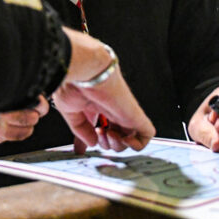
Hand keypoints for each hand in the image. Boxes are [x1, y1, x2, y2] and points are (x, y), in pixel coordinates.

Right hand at [52, 28, 154, 153]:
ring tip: (106, 132)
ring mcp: (124, 112)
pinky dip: (137, 144)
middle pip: (116, 136)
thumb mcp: (71, 112)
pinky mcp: (135, 114)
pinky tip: (124, 138)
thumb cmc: (75, 83)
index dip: (93, 140)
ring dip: (117, 145)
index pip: (100, 128)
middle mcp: (111, 109)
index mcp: (95, 107)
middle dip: (106, 144)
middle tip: (97, 132)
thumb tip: (91, 143)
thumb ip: (81, 130)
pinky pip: (146, 134)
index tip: (81, 147)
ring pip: (130, 138)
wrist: (85, 71)